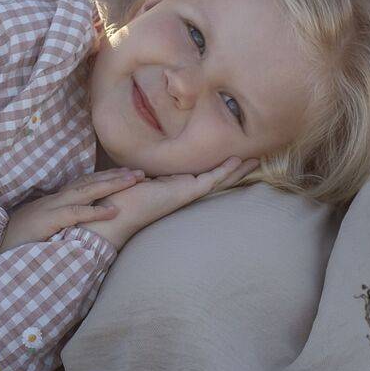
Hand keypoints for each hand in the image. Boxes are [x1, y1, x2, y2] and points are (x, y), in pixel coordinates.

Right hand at [0, 168, 144, 254]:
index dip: (104, 179)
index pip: (82, 185)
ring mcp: (50, 209)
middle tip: (140, 172)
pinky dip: (95, 211)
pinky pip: (74, 214)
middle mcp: (53, 201)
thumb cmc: (13, 244)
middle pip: (89, 182)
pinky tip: (113, 210)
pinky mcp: (47, 221)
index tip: (126, 175)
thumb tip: (73, 230)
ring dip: (112, 185)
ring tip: (134, 181)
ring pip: (86, 192)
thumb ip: (55, 226)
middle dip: (115, 177)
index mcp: (52, 203)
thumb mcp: (38, 231)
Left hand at [77, 156, 258, 250]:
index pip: (200, 176)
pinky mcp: (184, 193)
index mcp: (173, 188)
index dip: (218, 167)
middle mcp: (183, 192)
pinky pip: (210, 180)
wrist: (113, 213)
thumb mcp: (136, 177)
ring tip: (256, 160)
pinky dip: (224, 170)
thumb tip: (145, 167)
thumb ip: (146, 173)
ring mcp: (186, 194)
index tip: (232, 157)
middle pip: (216, 179)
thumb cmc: (119, 196)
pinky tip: (237, 161)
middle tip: (256, 159)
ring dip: (237, 170)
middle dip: (235, 169)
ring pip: (218, 179)